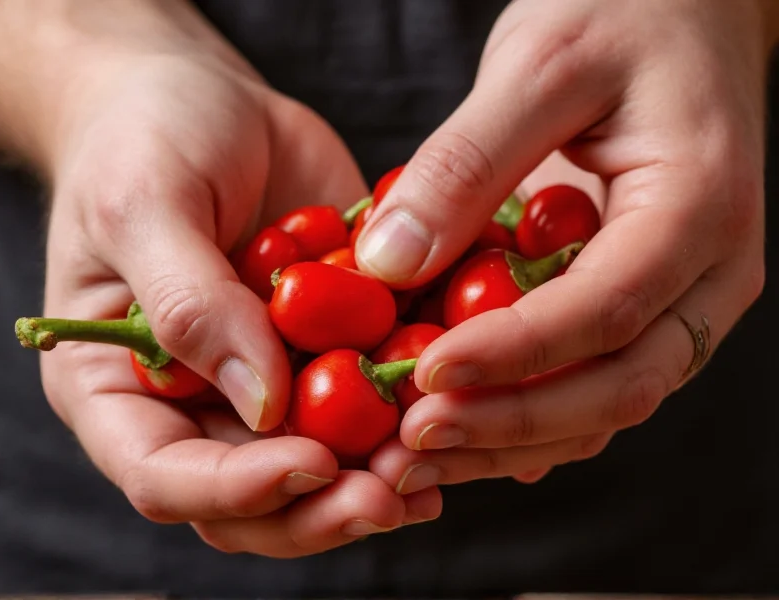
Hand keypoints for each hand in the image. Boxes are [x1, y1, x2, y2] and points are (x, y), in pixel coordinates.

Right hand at [30, 1, 438, 555]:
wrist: (206, 101)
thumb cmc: (142, 139)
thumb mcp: (144, 203)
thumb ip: (188, 305)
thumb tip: (264, 405)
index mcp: (121, 388)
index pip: (165, 476)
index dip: (236, 490)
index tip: (311, 463)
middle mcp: (199, 402)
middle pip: (255, 496)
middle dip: (324, 504)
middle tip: (393, 491)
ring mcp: (271, 380)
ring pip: (325, 464)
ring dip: (381, 474)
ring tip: (439, 456)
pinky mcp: (332, 346)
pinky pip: (373, 397)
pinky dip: (417, 411)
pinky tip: (465, 408)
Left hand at [359, 0, 766, 489]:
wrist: (682, 10)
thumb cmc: (622, 15)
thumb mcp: (540, 64)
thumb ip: (469, 161)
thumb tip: (391, 264)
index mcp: (699, 208)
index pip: (608, 309)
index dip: (514, 354)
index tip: (424, 377)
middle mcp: (708, 274)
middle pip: (619, 385)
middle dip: (511, 422)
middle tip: (414, 438)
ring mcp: (683, 299)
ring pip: (607, 403)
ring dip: (512, 439)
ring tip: (420, 454)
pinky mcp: (645, 304)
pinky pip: (593, 381)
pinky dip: (528, 416)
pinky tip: (463, 431)